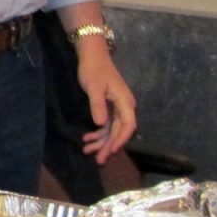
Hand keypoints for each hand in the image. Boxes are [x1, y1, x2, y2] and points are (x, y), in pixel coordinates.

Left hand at [75, 45, 136, 159]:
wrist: (93, 56)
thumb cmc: (93, 70)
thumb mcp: (93, 87)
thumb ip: (97, 105)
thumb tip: (101, 124)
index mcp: (125, 102)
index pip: (128, 126)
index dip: (120, 140)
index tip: (111, 151)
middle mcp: (125, 107)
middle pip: (119, 131)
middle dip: (109, 146)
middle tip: (98, 160)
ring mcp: (117, 108)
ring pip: (112, 130)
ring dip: (101, 141)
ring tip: (87, 152)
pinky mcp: (109, 107)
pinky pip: (106, 124)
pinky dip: (98, 133)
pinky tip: (87, 139)